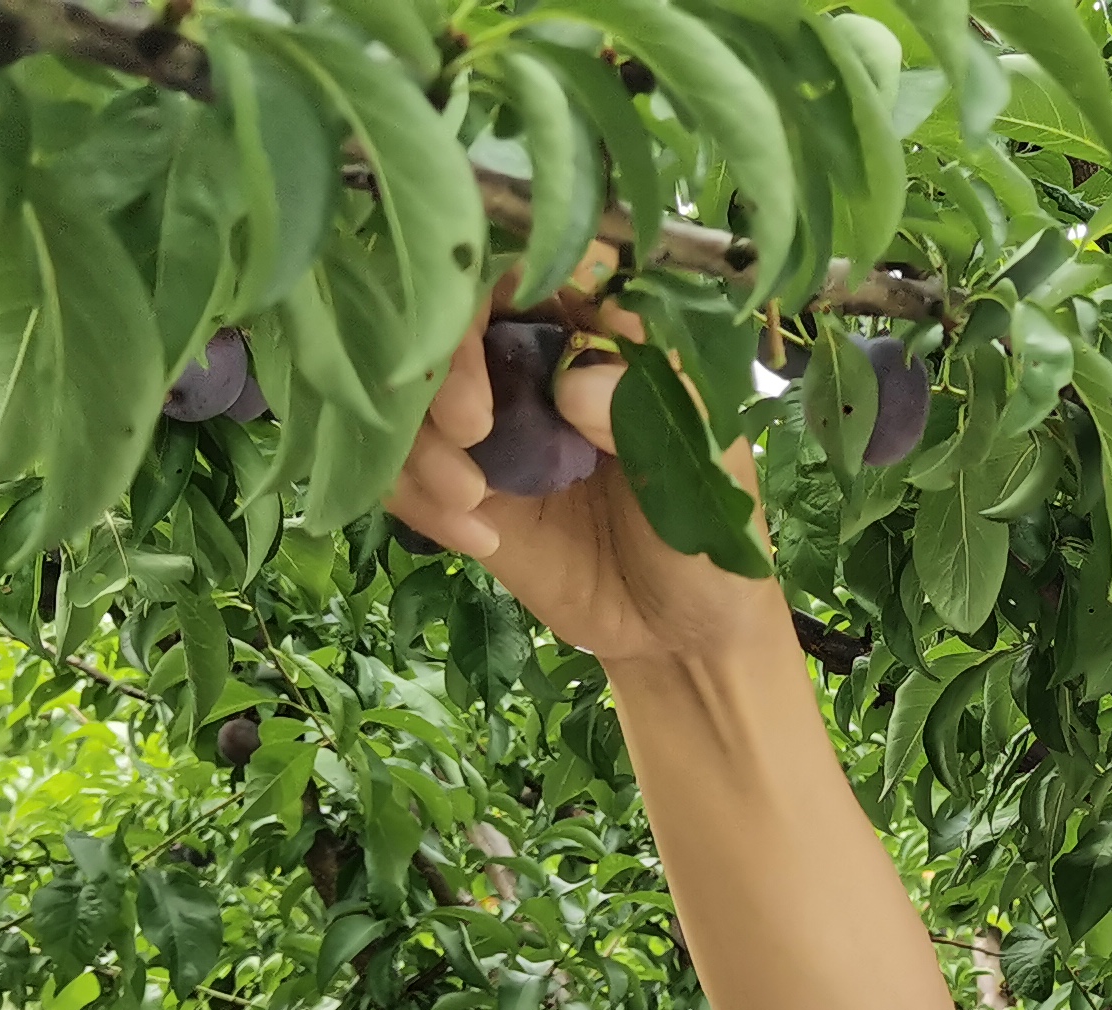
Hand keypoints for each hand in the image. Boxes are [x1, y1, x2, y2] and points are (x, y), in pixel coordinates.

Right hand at [384, 282, 777, 664]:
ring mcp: (494, 431)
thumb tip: (575, 379)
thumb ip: (649, 408)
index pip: (531, 272)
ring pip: (410, 398)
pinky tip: (479, 537)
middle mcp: (536, 370)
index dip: (495, 285)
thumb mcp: (706, 468)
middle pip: (449, 325)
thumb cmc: (710, 537)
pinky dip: (418, 498)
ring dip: (422, 443)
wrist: (680, 636)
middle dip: (442, 367)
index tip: (490, 325)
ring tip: (472, 499)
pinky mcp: (462, 491)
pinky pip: (400, 471)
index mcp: (600, 338)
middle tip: (469, 426)